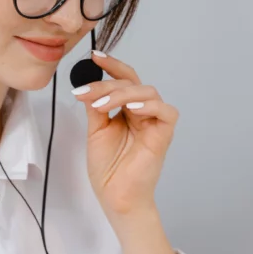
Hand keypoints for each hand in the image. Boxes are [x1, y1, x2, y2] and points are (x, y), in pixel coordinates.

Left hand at [72, 53, 177, 217]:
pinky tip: (129, 109)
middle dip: (109, 82)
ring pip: (147, 91)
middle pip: (133, 82)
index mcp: (127, 110)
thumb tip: (88, 85)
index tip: (94, 56)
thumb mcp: (95, 131)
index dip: (111, 66)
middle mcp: (143, 112)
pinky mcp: (164, 134)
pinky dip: (148, 105)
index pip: (123, 80)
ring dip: (122, 93)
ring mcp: (154, 122)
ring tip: (101, 105)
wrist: (116, 197)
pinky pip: (165, 111)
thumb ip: (95, 107)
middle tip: (87, 93)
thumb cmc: (108, 169)